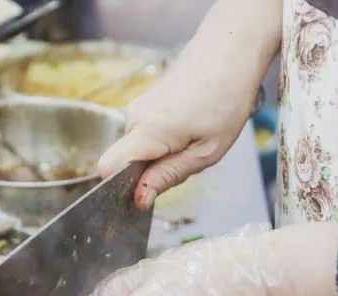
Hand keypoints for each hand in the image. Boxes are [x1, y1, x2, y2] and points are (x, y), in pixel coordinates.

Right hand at [97, 0, 284, 209]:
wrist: (229, 52)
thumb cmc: (226, 99)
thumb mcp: (206, 151)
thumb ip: (168, 176)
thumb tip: (139, 200)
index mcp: (147, 131)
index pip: (108, 169)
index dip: (124, 188)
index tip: (150, 190)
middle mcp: (134, 118)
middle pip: (128, 163)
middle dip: (154, 172)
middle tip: (191, 157)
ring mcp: (137, 109)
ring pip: (139, 150)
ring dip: (163, 155)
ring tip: (195, 136)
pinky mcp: (144, 104)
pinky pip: (145, 135)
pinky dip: (164, 140)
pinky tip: (189, 126)